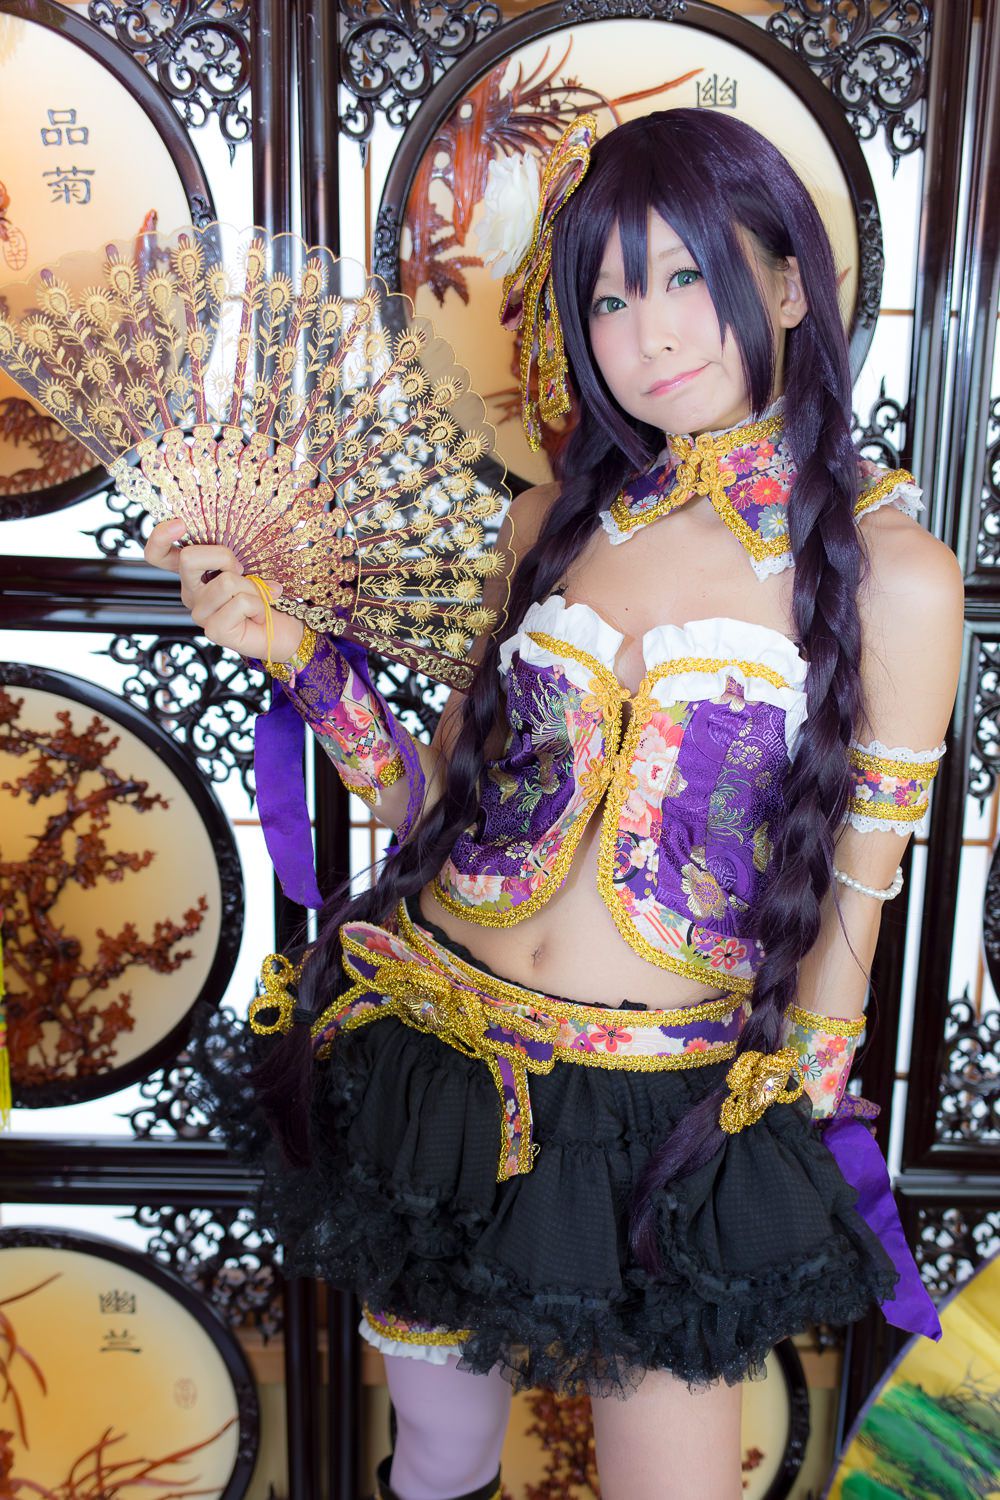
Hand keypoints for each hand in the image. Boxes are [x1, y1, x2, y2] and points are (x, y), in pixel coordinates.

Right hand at [144, 518, 305, 663]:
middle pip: (188, 558)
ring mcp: (200, 613)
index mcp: (194, 573)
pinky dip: (259, 604)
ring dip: (252, 587)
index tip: (180, 524)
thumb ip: (236, 552)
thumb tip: (238, 544)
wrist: (284, 628)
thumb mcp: (250, 563)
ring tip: (257, 599)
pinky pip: (240, 602)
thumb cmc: (266, 593)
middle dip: (224, 556)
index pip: (158, 554)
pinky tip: (259, 615)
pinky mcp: (214, 630)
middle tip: (242, 570)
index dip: (160, 536)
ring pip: (226, 581)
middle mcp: (191, 592)